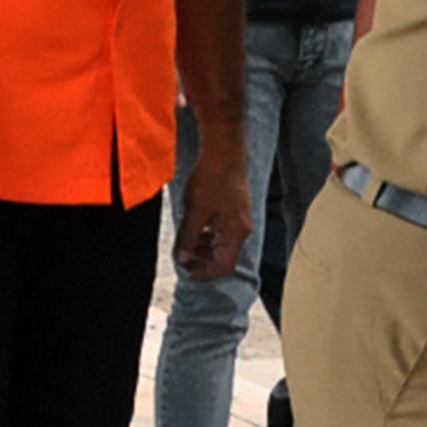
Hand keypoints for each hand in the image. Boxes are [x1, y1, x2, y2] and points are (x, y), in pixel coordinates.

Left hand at [174, 133, 255, 281]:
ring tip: (186, 246)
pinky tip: (195, 231)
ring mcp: (239, 219)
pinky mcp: (234, 210)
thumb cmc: (213, 179)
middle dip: (204, 261)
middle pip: (224, 257)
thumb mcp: (196, 212)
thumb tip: (184, 257)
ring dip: (204, 249)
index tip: (189, 273)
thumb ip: (190, 238)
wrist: (224, 152)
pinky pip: (222, 232)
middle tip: (184, 259)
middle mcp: (242, 229)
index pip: (224, 265)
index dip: (206, 273)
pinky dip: (208, 236)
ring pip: (222, 244)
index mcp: (236, 232)